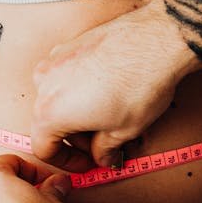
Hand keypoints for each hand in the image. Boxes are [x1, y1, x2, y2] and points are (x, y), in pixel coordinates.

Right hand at [31, 0, 198, 169]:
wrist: (158, 40)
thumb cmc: (139, 83)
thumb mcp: (123, 131)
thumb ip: (104, 150)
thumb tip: (103, 157)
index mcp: (49, 112)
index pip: (44, 149)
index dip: (67, 162)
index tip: (85, 162)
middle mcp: (44, 83)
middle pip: (49, 122)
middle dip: (76, 137)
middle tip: (103, 143)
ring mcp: (55, 59)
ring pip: (59, 97)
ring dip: (79, 113)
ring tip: (110, 117)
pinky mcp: (70, 44)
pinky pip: (68, 75)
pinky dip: (82, 89)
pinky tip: (108, 94)